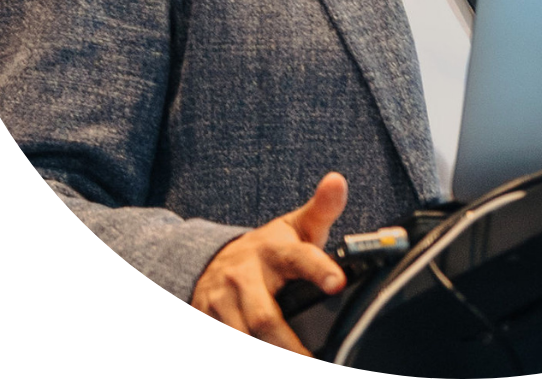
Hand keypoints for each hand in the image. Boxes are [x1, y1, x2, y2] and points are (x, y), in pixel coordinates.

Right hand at [191, 172, 348, 353]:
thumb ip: (322, 209)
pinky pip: (224, 337)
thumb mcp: (295, 227)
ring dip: (268, 353)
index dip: (319, 269)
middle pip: (264, 318)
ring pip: (242, 336)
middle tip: (315, 361)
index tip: (338, 283)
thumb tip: (338, 180)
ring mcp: (219, 302)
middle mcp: (243, 276)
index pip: (299, 257)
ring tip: (299, 365)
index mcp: (273, 250)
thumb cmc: (269, 248)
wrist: (213, 260)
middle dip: (288, 346)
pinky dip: (249, 350)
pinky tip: (268, 365)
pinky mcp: (203, 318)